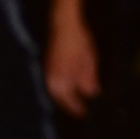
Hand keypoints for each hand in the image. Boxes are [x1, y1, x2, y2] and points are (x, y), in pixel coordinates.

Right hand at [44, 0, 100, 116]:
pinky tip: (68, 87)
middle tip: (79, 110)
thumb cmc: (78, 42)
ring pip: (55, 91)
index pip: (69, 99)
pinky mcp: (47, 65)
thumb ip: (88, 78)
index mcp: (62, 77)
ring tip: (75, 101)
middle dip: (69, 105)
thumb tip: (91, 94)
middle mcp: (51, 77)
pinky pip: (52, 83)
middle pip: (60, 97)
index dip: (76, 108)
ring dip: (64, 97)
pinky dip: (60, 88)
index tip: (84, 114)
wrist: (63, 24)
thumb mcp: (88, 60)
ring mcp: (48, 71)